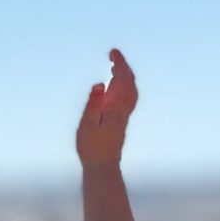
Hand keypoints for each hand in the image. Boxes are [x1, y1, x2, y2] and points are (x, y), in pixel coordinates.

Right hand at [76, 48, 138, 168]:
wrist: (103, 167)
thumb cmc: (91, 147)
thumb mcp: (87, 124)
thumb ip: (93, 103)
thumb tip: (100, 84)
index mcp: (115, 108)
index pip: (122, 80)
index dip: (120, 63)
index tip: (113, 52)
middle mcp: (123, 111)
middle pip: (130, 83)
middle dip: (124, 65)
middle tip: (113, 54)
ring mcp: (124, 116)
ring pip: (132, 91)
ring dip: (126, 75)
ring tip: (115, 66)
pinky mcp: (122, 122)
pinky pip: (129, 98)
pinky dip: (126, 86)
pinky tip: (117, 86)